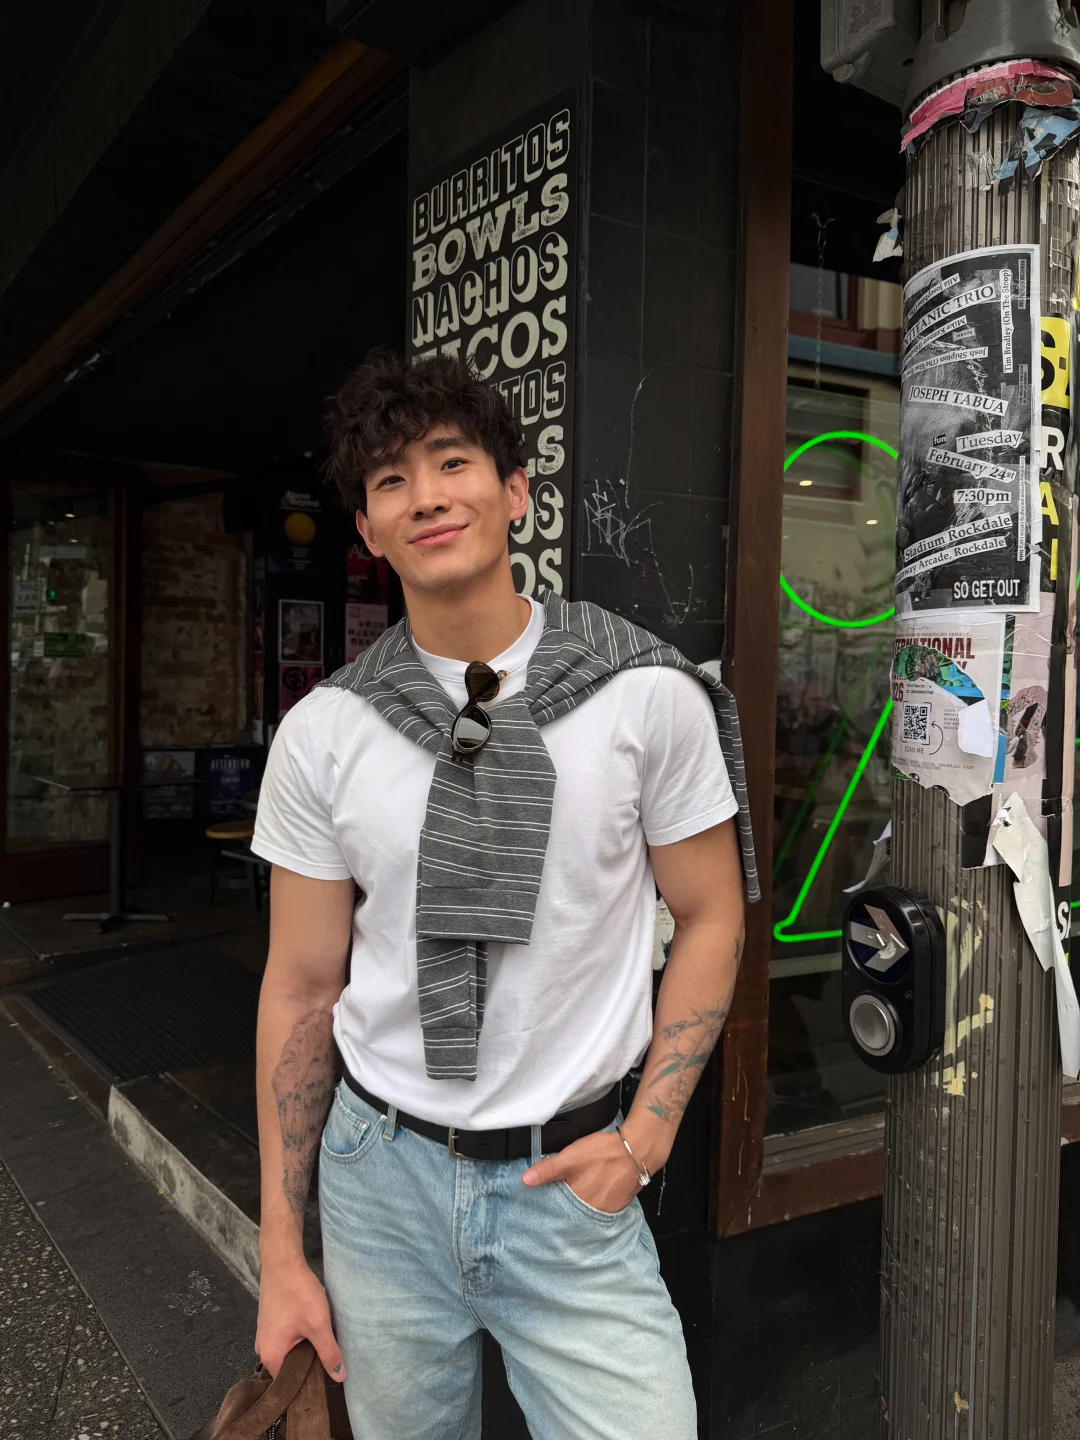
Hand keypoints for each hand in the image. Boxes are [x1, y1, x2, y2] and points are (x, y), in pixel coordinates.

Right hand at [255, 1255, 344, 1381]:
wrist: (282, 1260)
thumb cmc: (298, 1293)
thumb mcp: (318, 1324)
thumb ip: (329, 1352)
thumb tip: (339, 1377)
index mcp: (270, 1356)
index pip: (289, 1384)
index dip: (308, 1383)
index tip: (325, 1379)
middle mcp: (263, 1349)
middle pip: (289, 1367)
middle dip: (308, 1364)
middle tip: (329, 1361)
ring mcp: (265, 1334)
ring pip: (289, 1351)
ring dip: (305, 1347)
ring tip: (323, 1343)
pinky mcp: (270, 1322)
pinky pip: (286, 1339)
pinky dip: (300, 1337)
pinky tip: (313, 1328)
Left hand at [521, 1130, 643, 1213]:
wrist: (637, 1150)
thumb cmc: (603, 1153)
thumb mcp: (570, 1157)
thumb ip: (547, 1170)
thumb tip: (525, 1180)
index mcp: (578, 1203)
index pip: (558, 1214)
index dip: (550, 1211)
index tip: (542, 1208)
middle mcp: (593, 1212)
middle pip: (573, 1216)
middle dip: (565, 1211)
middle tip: (559, 1202)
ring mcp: (607, 1210)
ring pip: (587, 1213)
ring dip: (580, 1208)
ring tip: (575, 1197)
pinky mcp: (618, 1205)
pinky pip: (601, 1209)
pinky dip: (594, 1204)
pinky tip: (592, 1194)